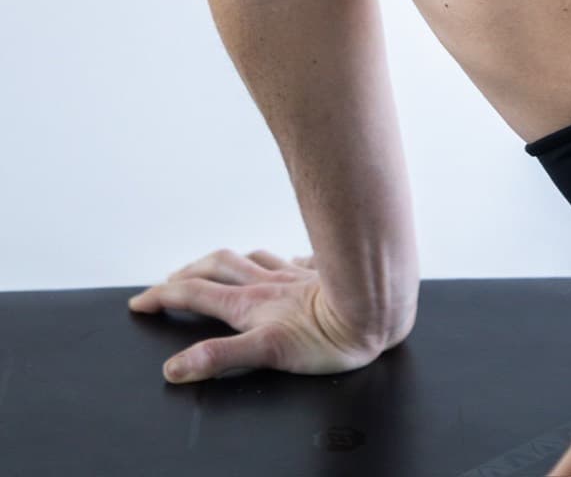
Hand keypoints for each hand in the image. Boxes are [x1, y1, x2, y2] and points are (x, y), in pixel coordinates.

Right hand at [127, 246, 417, 382]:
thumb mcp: (266, 354)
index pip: (194, 295)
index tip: (140, 301)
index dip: (163, 297)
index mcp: (248, 303)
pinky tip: (283, 261)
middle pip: (216, 269)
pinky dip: (276, 260)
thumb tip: (176, 367)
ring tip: (215, 265)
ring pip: (250, 259)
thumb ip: (218, 358)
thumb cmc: (327, 336)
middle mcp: (266, 283)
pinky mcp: (318, 272)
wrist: (373, 308)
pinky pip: (291, 259)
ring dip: (225, 262)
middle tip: (168, 282)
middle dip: (187, 273)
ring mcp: (292, 275)